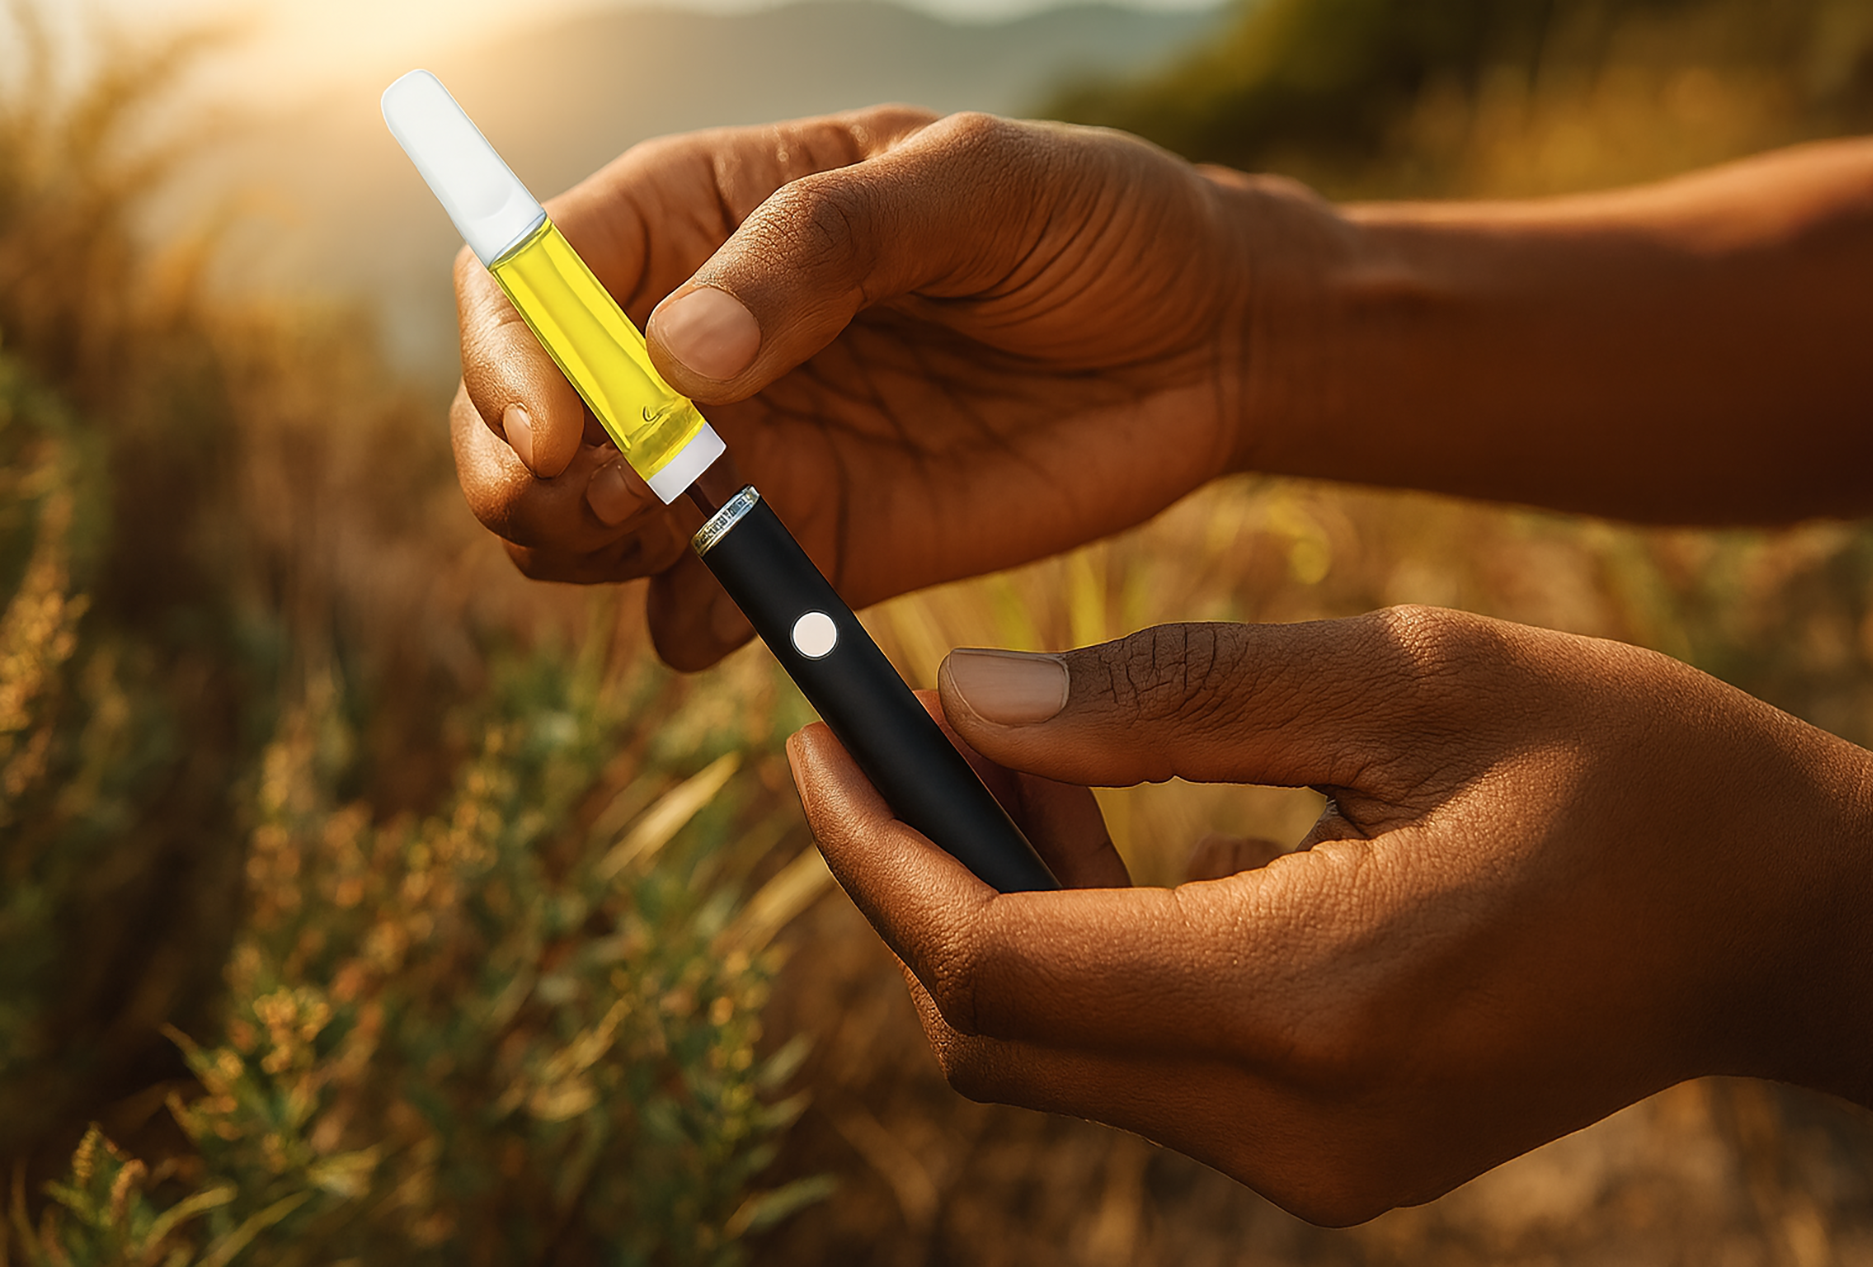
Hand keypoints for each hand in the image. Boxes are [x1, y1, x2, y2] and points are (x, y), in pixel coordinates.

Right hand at [452, 107, 1344, 668]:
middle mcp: (702, 341)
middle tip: (624, 506)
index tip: (562, 429)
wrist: (1206, 342)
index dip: (512, 353)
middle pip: (535, 415)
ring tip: (687, 540)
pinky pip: (700, 608)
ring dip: (591, 552)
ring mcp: (752, 453)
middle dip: (531, 476)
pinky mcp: (818, 547)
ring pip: (590, 522)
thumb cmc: (1096, 223)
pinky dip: (692, 624)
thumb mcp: (977, 188)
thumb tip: (678, 349)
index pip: (535, 272)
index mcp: (712, 216)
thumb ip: (829, 246)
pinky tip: (745, 615)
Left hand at [784, 608, 1872, 1223]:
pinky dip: (1080, 955)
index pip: (993, 958)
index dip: (875, 849)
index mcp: (1312, 998)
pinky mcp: (1321, 1158)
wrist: (1783, 922)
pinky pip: (1131, 1065)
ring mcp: (1306, 1166)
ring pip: (1050, 1054)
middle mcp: (1290, 1124)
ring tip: (1023, 761)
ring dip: (997, 911)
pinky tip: (1117, 842)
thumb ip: (1168, 697)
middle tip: (898, 729)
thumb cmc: (1625, 769)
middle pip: (993, 1026)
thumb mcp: (1405, 677)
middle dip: (913, 877)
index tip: (816, 736)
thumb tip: (963, 698)